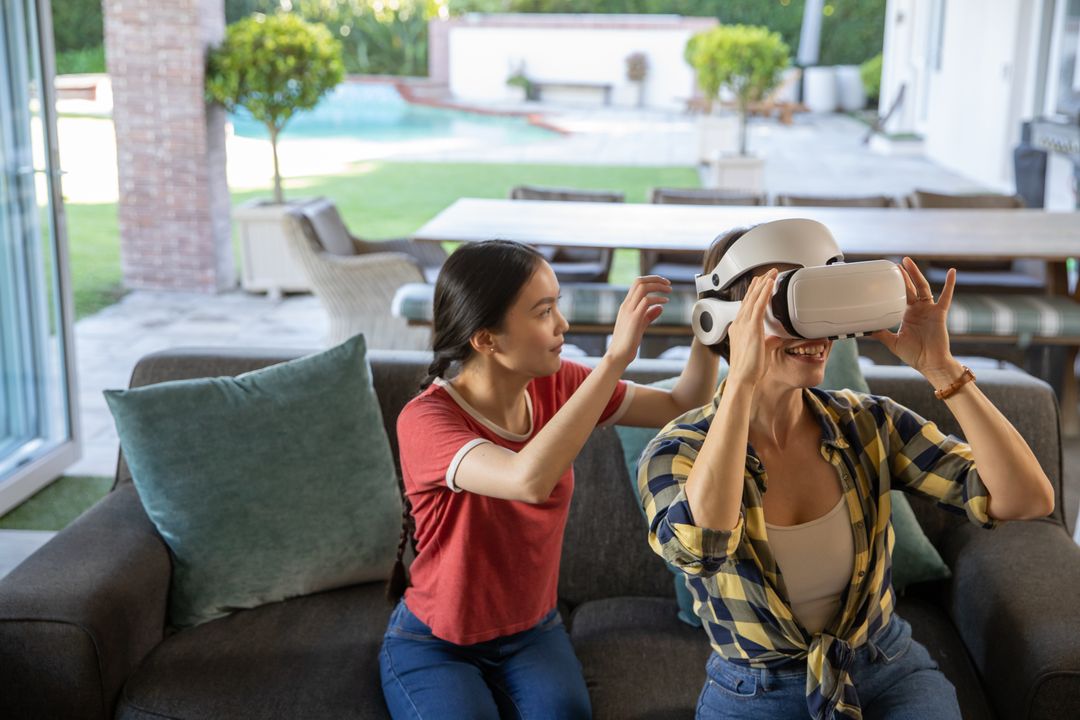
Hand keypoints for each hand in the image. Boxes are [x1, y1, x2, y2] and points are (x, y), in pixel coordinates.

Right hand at [606, 275, 670, 367]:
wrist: (618, 354)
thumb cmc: (628, 342)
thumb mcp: (640, 325)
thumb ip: (649, 315)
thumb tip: (661, 307)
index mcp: (626, 305)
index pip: (637, 284)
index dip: (651, 280)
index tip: (663, 284)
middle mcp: (626, 305)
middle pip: (639, 281)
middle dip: (655, 279)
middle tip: (668, 283)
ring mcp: (629, 310)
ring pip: (642, 287)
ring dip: (658, 286)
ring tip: (669, 291)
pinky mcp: (634, 318)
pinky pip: (646, 301)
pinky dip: (658, 299)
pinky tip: (666, 302)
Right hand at [727, 269, 784, 387]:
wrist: (742, 377)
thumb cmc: (750, 368)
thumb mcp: (762, 349)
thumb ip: (770, 340)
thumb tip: (779, 336)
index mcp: (738, 328)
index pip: (746, 306)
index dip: (753, 293)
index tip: (759, 284)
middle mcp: (739, 324)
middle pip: (749, 298)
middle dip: (758, 284)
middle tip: (766, 273)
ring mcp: (744, 325)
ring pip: (754, 298)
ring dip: (763, 284)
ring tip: (771, 273)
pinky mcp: (751, 328)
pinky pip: (758, 305)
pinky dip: (764, 292)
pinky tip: (769, 284)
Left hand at [870, 257, 956, 373]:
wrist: (930, 363)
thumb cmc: (914, 354)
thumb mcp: (892, 342)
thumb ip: (880, 333)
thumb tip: (865, 328)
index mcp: (908, 315)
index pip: (901, 296)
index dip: (896, 286)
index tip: (888, 275)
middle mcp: (919, 310)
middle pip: (911, 288)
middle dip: (904, 275)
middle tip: (897, 263)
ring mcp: (930, 310)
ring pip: (923, 287)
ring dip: (916, 274)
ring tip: (908, 262)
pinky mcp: (940, 313)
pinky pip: (946, 296)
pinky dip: (949, 284)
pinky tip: (951, 272)